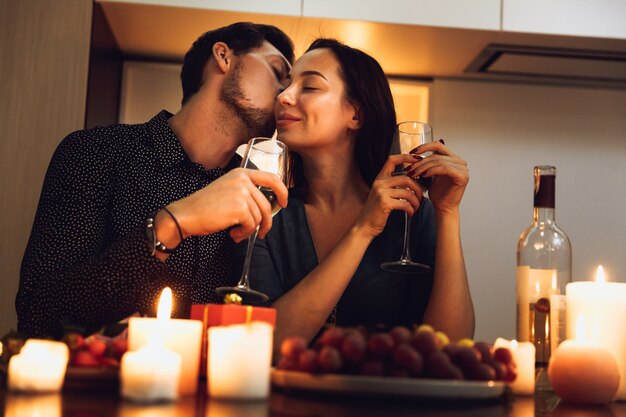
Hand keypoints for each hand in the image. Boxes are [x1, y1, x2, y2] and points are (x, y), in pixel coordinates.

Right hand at [167, 168, 287, 242]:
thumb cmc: (204, 206)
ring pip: (259, 217)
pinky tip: (232, 233)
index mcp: (241, 173)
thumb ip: (245, 192)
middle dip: (265, 223)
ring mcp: (242, 193)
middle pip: (266, 205)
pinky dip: (243, 233)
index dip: (282, 192)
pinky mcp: (239, 207)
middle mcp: (243, 180)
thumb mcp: (227, 189)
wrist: (186, 214)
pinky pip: (251, 225)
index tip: (283, 203)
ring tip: (236, 233)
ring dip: (249, 230)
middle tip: (260, 233)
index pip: (271, 178)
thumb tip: (265, 208)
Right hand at [354, 154, 422, 237]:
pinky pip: (405, 204)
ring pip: (408, 192)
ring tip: (416, 208)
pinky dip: (411, 210)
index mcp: (379, 178)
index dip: (406, 157)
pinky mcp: (384, 203)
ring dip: (416, 202)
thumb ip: (392, 185)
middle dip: (418, 188)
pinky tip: (410, 214)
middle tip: (421, 197)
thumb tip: (412, 180)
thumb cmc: (376, 211)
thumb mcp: (382, 194)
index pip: (392, 160)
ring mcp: (381, 192)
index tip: (418, 159)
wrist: (364, 225)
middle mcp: (379, 183)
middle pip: (406, 178)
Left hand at [409, 140, 468, 213]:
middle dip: (420, 162)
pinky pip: (445, 168)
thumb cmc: (438, 193)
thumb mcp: (430, 174)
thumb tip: (415, 152)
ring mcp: (463, 168)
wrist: (443, 208)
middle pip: (436, 154)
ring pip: (439, 161)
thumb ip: (427, 162)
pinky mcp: (462, 176)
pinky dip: (432, 171)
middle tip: (410, 169)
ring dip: (423, 167)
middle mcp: (460, 162)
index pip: (438, 145)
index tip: (411, 152)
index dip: (424, 147)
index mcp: (453, 158)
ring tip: (414, 174)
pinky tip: (424, 175)